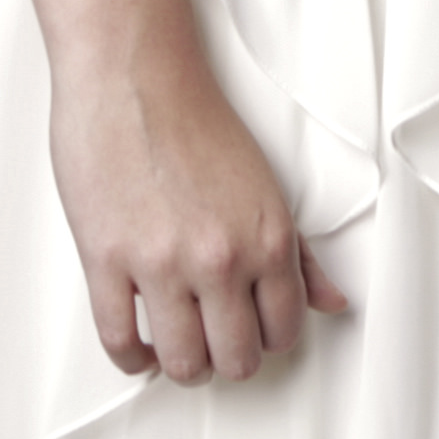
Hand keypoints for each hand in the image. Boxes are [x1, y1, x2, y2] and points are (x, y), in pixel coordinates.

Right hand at [50, 46, 349, 384]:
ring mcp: (162, 263)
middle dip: (228, 359)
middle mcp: (221, 258)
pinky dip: (132, 358)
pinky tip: (138, 346)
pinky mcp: (107, 260)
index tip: (252, 331)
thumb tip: (331, 300)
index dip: (268, 339)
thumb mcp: (265, 185)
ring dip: (183, 364)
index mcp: (267, 239)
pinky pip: (120, 341)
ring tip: (176, 346)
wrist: (133, 74)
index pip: (284, 331)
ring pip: (183, 363)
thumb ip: (299, 252)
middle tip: (214, 343)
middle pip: (237, 360)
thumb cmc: (192, 117)